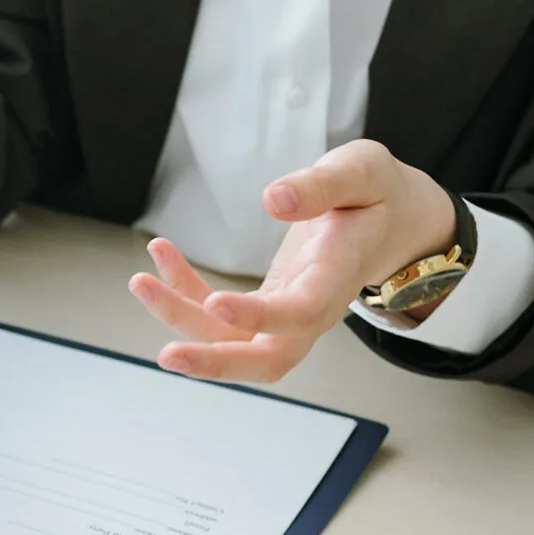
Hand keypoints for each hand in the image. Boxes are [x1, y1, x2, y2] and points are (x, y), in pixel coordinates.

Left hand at [129, 140, 457, 383]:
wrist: (393, 220)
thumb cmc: (377, 194)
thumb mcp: (362, 171)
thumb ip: (324, 185)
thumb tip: (274, 199)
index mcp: (339, 275)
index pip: (303, 312)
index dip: (259, 317)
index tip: (216, 303)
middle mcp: (313, 307)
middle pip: (267, 357)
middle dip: (216, 363)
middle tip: (167, 358)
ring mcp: (287, 313)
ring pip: (233, 341)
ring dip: (182, 320)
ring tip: (140, 282)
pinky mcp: (265, 305)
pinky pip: (219, 313)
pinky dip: (185, 290)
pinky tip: (160, 254)